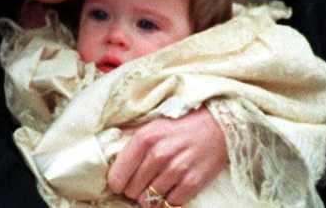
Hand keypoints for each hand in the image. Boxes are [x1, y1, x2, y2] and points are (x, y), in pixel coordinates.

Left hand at [108, 107, 226, 206]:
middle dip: (133, 190)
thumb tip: (108, 149)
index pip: (118, 175)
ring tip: (153, 186)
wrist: (217, 126)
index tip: (120, 183)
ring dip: (149, 197)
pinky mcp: (193, 182)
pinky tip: (169, 190)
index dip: (117, 183)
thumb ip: (129, 137)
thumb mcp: (151, 125)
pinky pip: (170, 204)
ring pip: (150, 200)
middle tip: (140, 183)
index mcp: (144, 138)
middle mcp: (159, 154)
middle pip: (132, 190)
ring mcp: (177, 169)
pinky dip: (167, 201)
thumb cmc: (179, 126)